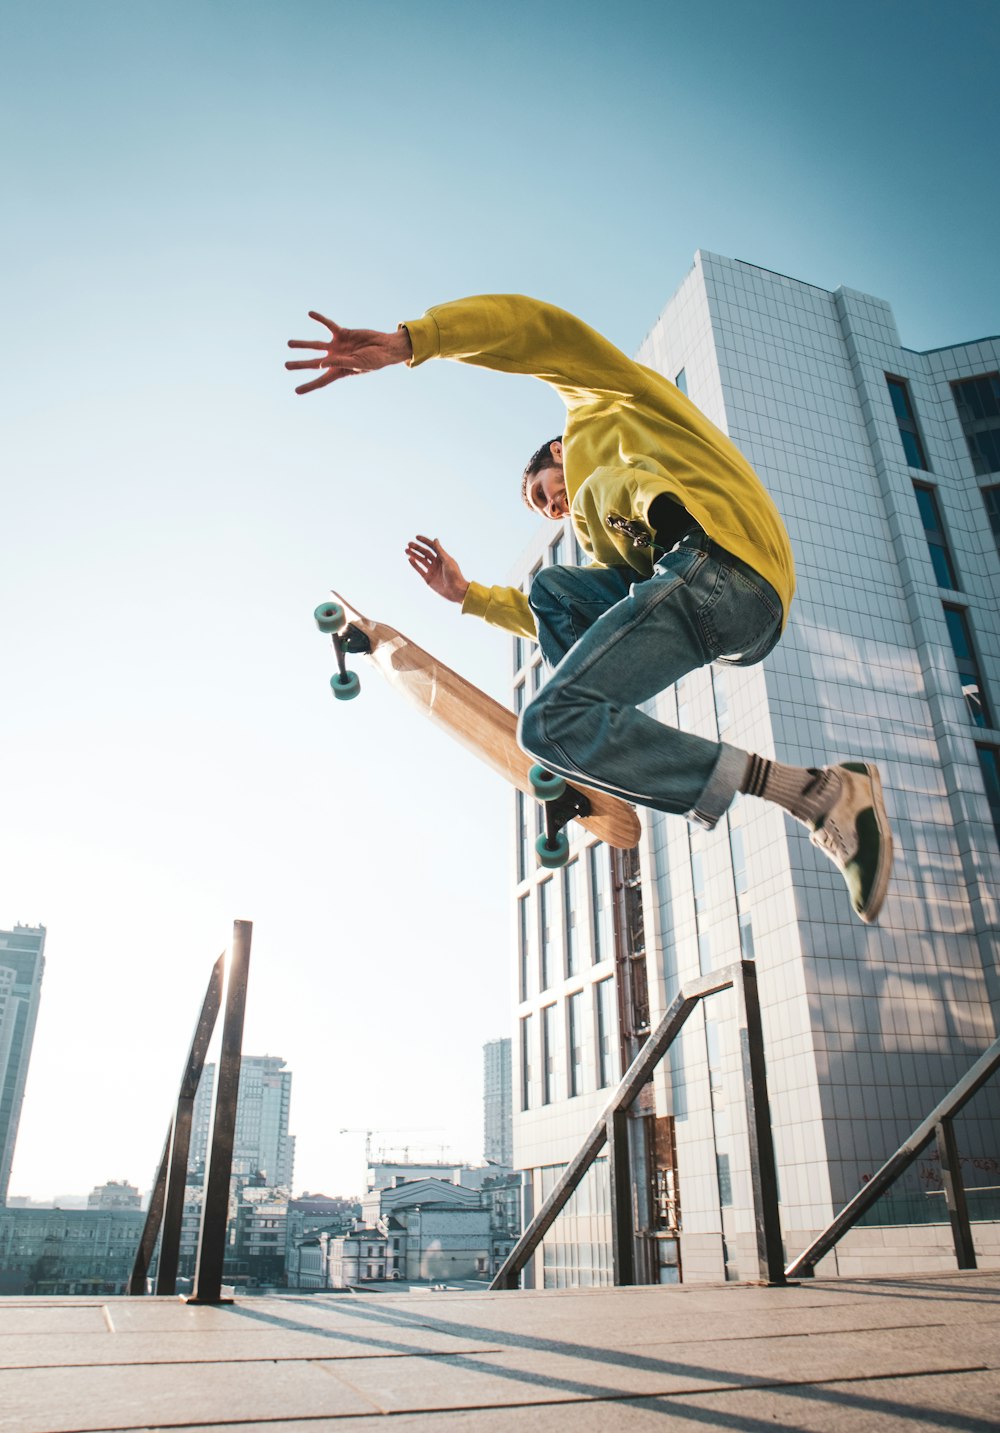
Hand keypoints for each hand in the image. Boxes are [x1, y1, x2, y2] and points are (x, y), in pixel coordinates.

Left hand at [285, 313, 412, 394]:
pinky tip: (310, 313)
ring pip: (316, 345)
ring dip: (303, 344)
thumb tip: (322, 363)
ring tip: (289, 343)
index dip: (309, 386)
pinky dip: (320, 319)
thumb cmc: (375, 360)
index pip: (321, 380)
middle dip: (300, 364)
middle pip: (313, 363)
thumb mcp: (358, 364)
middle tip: (286, 366)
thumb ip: (340, 362)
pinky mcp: (342, 333)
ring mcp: (338, 346)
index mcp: (339, 371)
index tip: (296, 391)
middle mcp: (336, 359)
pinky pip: (328, 325)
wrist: (386, 347)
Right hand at [405, 535, 469, 604]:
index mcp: (442, 558)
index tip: (416, 537)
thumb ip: (440, 551)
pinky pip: (420, 570)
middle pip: (425, 553)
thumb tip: (435, 539)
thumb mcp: (447, 561)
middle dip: (417, 548)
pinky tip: (409, 559)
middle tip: (409, 544)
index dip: (424, 541)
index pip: (432, 547)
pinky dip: (414, 565)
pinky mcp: (428, 578)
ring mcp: (432, 570)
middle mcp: (436, 563)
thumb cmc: (454, 575)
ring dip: (414, 555)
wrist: (456, 590)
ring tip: (406, 550)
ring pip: (421, 560)